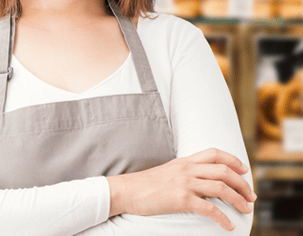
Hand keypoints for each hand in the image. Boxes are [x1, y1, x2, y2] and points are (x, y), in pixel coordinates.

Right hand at [107, 148, 255, 230]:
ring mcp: (184, 183)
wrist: (127, 190)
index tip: (244, 170)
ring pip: (220, 187)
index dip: (233, 160)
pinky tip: (229, 226)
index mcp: (184, 161)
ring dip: (238, 199)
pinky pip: (208, 208)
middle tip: (251, 196)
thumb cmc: (146, 184)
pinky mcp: (180, 199)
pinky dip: (222, 217)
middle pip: (222, 170)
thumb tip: (200, 180)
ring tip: (246, 209)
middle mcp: (186, 169)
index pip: (214, 153)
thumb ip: (184, 172)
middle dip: (242, 183)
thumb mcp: (168, 172)